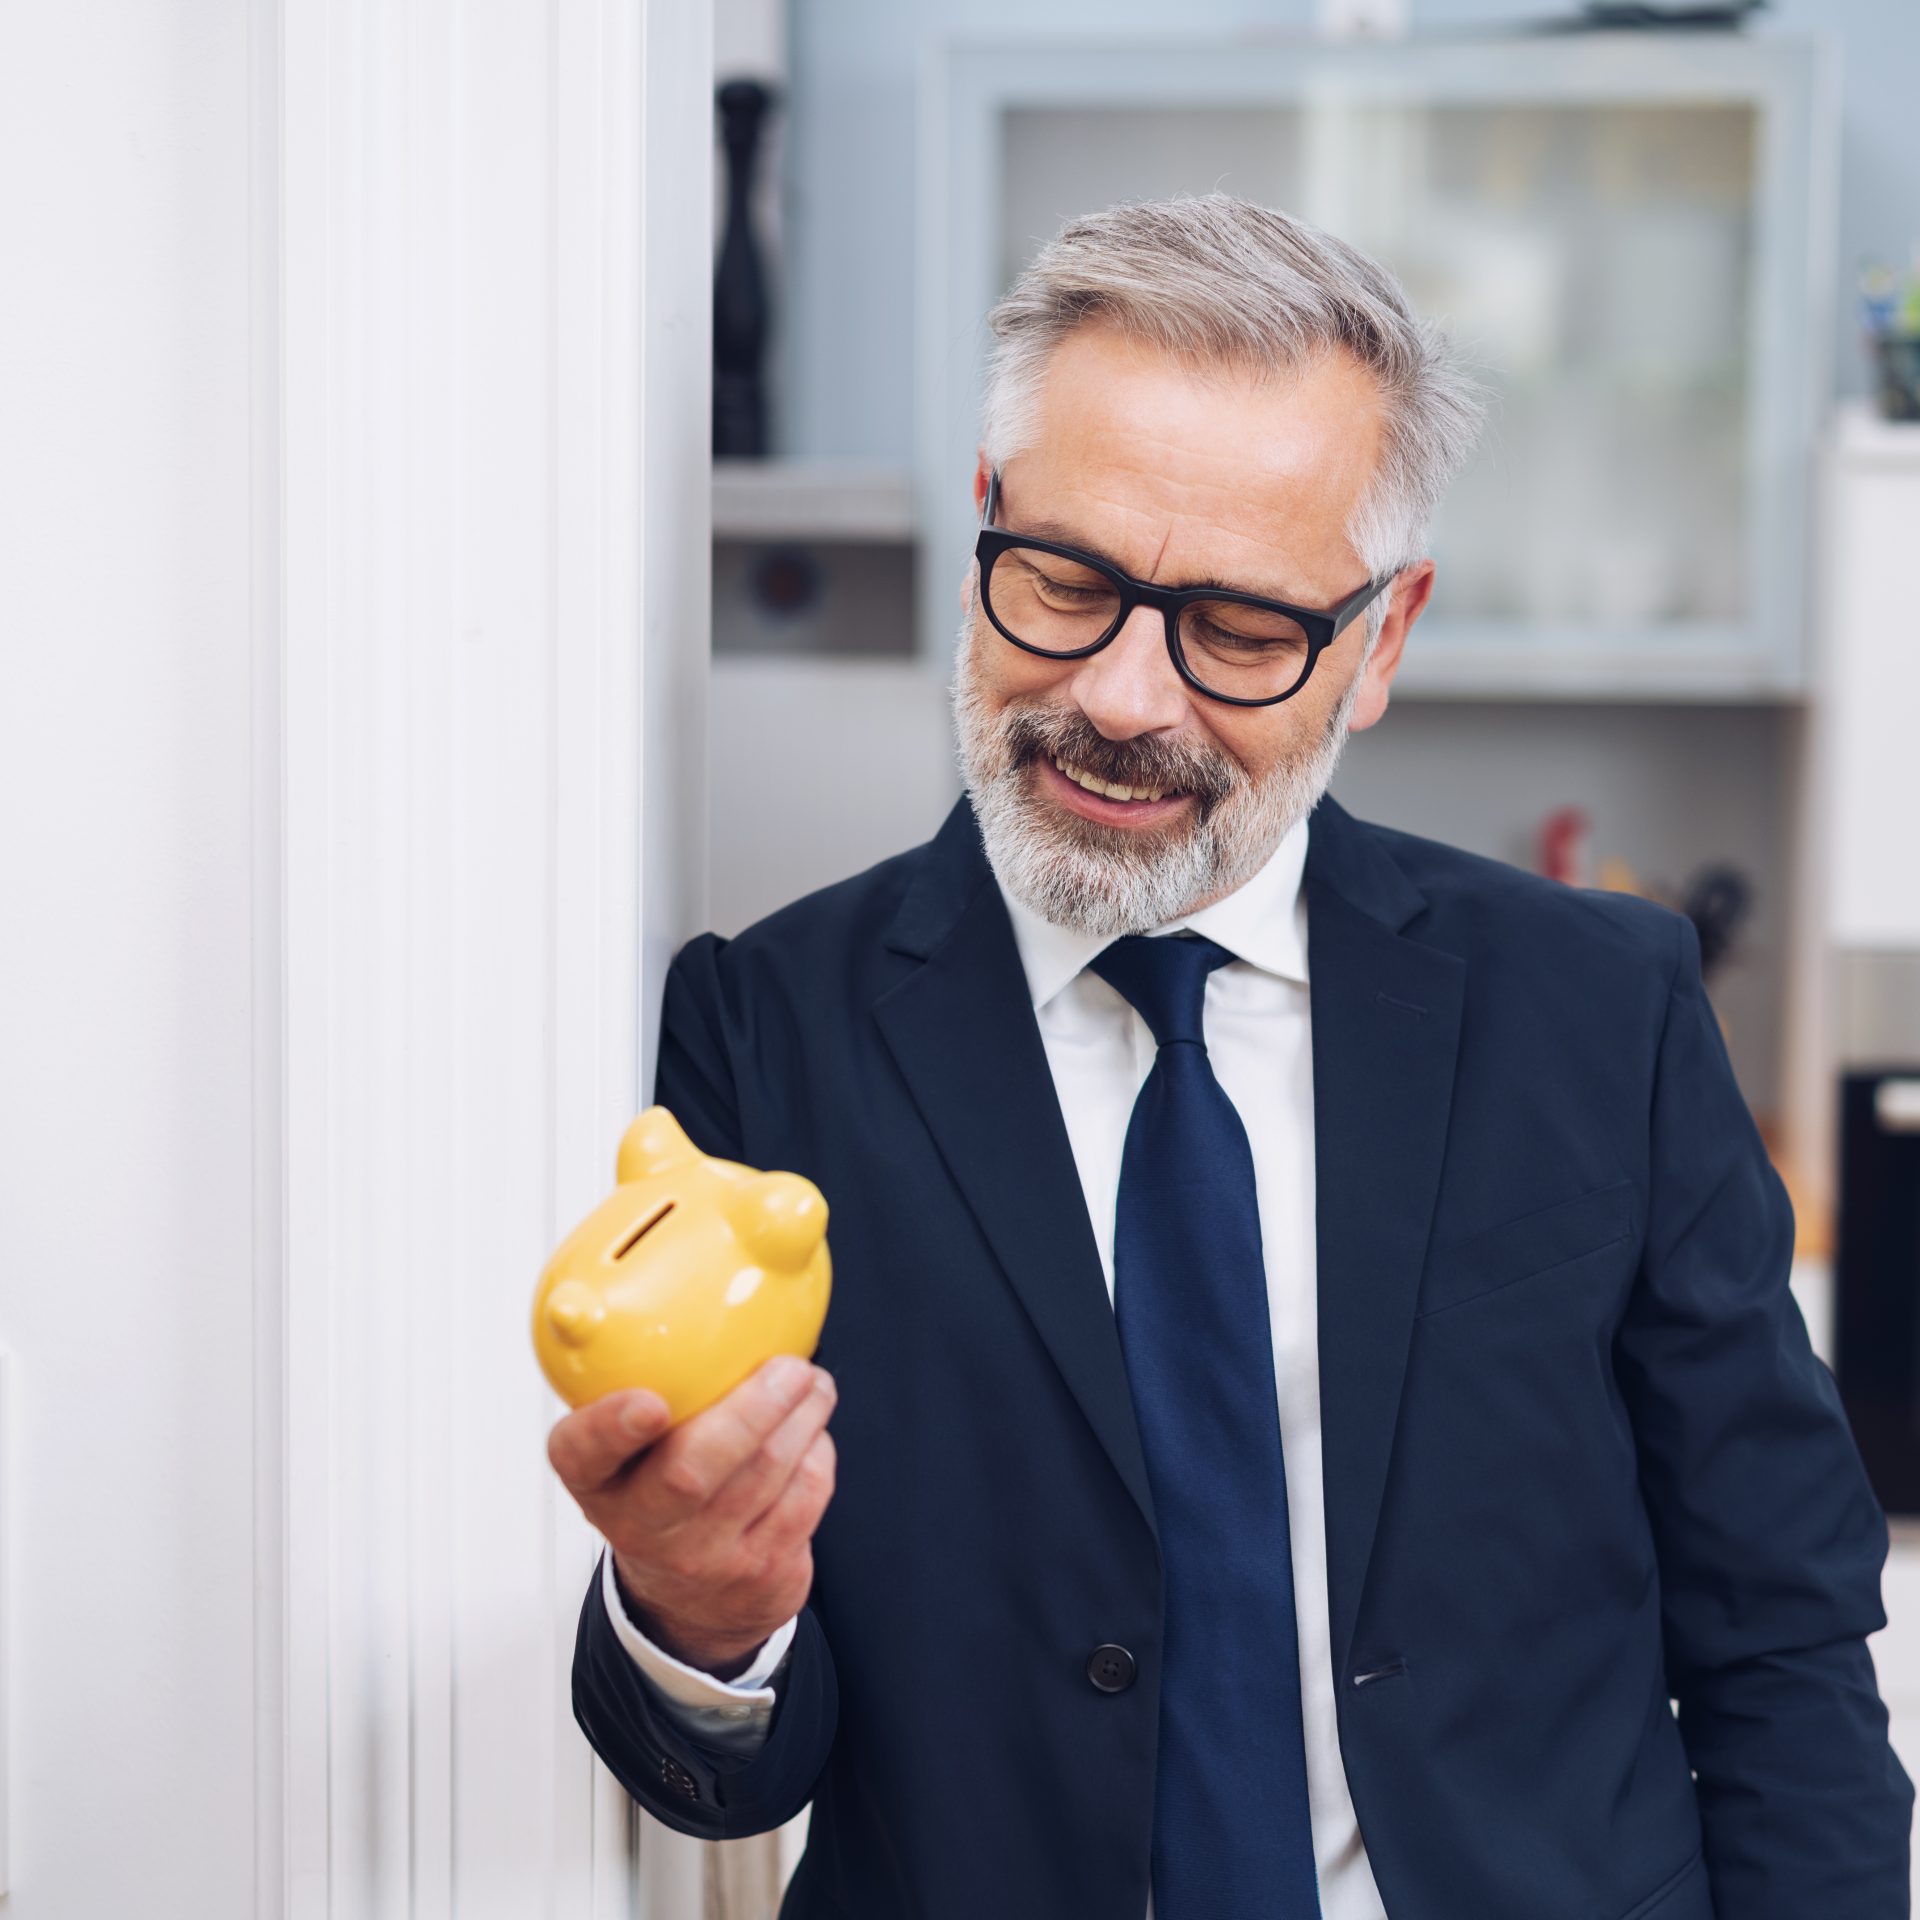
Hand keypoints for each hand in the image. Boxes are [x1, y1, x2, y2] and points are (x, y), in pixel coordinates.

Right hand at [547, 1354, 837, 1679]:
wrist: (691, 1601)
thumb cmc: (660, 1491)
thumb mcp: (625, 1450)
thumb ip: (638, 1381)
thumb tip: (694, 1283)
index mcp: (596, 1481)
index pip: (582, 1454)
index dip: (611, 1427)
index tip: (649, 1403)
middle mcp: (641, 1526)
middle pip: (694, 1469)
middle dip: (754, 1407)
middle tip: (790, 1367)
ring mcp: (703, 1559)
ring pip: (765, 1475)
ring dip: (803, 1417)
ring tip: (813, 1385)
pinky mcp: (761, 1575)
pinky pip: (805, 1497)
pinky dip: (817, 1453)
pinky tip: (811, 1434)